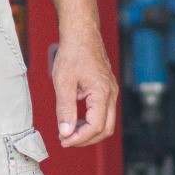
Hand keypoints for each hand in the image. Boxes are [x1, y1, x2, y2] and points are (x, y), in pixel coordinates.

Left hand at [49, 32, 117, 148]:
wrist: (82, 34)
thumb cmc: (73, 53)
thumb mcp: (63, 83)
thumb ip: (65, 109)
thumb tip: (65, 132)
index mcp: (102, 93)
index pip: (96, 127)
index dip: (80, 138)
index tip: (64, 140)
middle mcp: (111, 94)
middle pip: (105, 128)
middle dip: (86, 139)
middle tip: (66, 140)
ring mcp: (111, 91)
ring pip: (106, 121)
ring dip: (89, 131)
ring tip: (69, 131)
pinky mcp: (107, 88)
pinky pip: (103, 111)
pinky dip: (91, 120)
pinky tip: (75, 118)